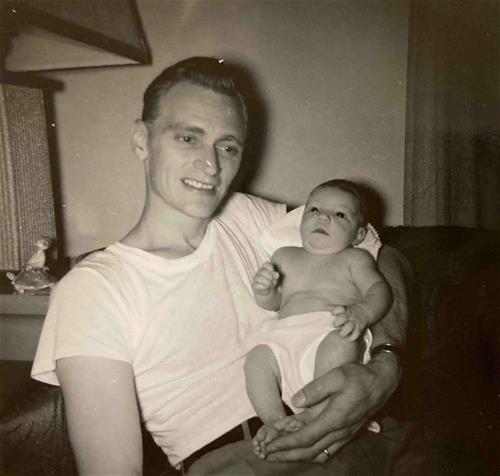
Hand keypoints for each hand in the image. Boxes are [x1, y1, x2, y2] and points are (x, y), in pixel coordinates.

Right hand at [252, 262, 278, 295]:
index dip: (271, 268)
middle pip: (262, 271)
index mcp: (264, 268)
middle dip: (269, 276)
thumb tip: (276, 274)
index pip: (266, 264)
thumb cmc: (271, 282)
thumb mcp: (275, 278)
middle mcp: (259, 272)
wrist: (267, 292)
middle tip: (272, 280)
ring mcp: (256, 279)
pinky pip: (257, 285)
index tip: (273, 272)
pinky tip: (267, 287)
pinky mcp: (254, 285)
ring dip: (267, 281)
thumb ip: (275, 275)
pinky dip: (264, 286)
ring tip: (270, 284)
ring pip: (259, 278)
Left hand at [264, 354, 400, 462]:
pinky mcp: (348, 434)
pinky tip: (303, 452)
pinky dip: (312, 454)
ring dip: (298, 457)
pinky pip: (328, 451)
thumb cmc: (358, 377)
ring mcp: (345, 435)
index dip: (285, 444)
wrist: (383, 382)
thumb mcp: (336, 376)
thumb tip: (295, 402)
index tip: (269, 446)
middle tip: (267, 456)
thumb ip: (315, 390)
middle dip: (286, 455)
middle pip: (309, 452)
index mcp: (334, 419)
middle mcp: (340, 432)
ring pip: (318, 454)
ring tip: (280, 456)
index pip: (305, 438)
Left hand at [329, 304, 368, 341]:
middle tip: (335, 326)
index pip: (339, 309)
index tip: (332, 314)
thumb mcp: (342, 307)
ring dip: (344, 331)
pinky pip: (356, 334)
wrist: (365, 312)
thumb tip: (324, 306)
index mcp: (344, 310)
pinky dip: (351, 338)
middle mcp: (349, 316)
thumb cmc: (350, 311)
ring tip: (341, 334)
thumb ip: (333, 307)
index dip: (335, 311)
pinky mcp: (359, 329)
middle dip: (337, 323)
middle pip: (342, 318)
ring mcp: (354, 323)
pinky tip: (347, 339)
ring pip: (349, 327)